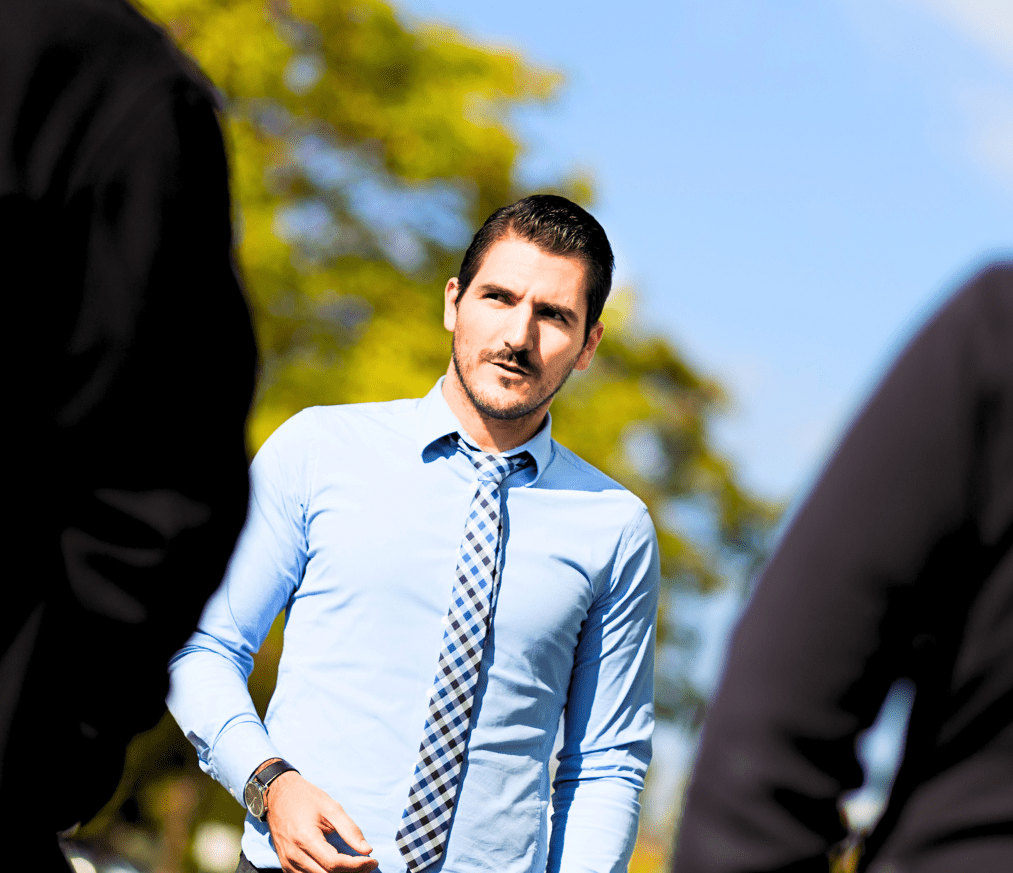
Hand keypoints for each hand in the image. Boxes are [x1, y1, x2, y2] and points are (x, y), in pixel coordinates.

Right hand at [264, 771, 378, 872]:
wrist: (278, 795)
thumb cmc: (306, 798)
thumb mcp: (331, 807)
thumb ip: (349, 829)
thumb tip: (367, 850)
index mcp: (305, 839)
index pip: (334, 864)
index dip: (357, 866)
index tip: (373, 860)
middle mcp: (294, 855)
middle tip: (368, 864)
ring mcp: (288, 863)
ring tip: (356, 867)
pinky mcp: (286, 865)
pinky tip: (338, 868)